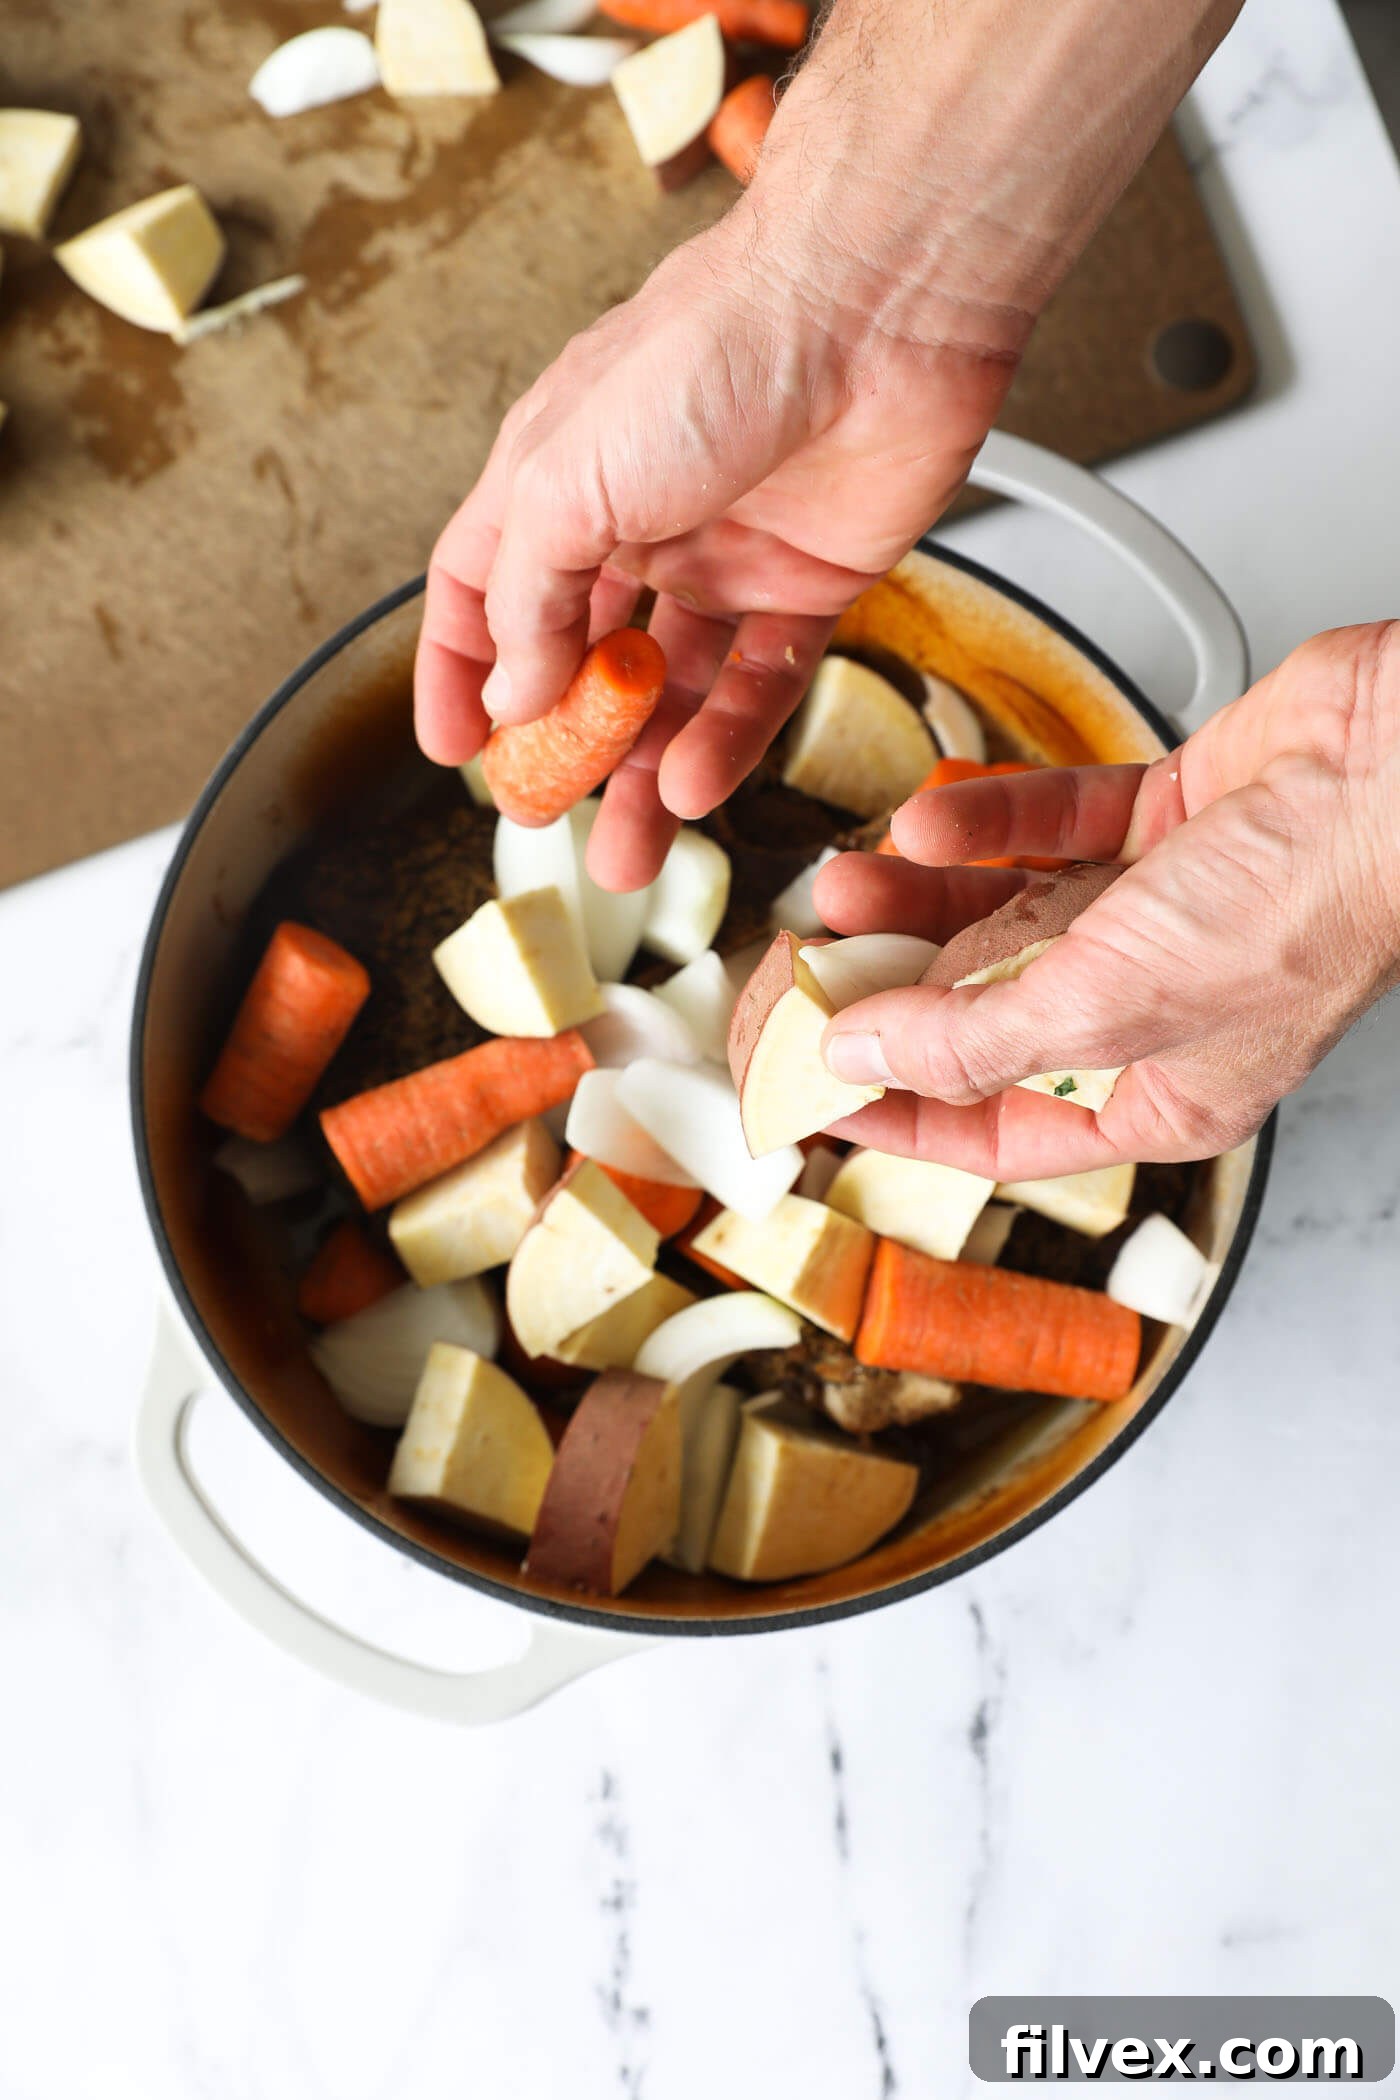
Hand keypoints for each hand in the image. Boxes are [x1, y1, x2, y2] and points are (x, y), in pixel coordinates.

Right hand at [414, 214, 1017, 889]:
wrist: (873, 308)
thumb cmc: (712, 352)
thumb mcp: (568, 479)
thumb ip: (529, 597)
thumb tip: (512, 696)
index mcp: (558, 478)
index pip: (486, 591)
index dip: (463, 670)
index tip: (452, 749)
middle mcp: (637, 520)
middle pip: (582, 658)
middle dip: (564, 747)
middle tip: (548, 821)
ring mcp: (725, 555)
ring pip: (672, 690)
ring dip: (643, 772)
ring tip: (623, 856)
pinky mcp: (809, 581)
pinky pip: (758, 682)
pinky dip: (727, 738)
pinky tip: (695, 785)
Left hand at [817, 624, 1399, 1176]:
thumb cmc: (1304, 907)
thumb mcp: (1105, 1006)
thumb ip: (969, 1039)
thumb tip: (860, 1057)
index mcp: (1160, 1098)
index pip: (996, 1132)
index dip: (896, 1115)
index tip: (810, 1092)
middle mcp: (1157, 1011)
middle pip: (989, 1015)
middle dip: (895, 990)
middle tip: (817, 963)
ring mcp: (1162, 914)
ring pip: (1007, 914)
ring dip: (922, 896)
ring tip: (849, 880)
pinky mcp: (1164, 822)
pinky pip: (1050, 826)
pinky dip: (987, 821)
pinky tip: (928, 817)